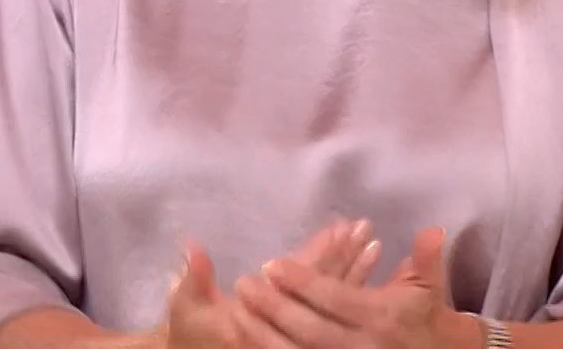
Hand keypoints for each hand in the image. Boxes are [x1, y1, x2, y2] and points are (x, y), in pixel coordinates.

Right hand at [161, 219, 380, 348]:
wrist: (207, 348)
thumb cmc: (193, 333)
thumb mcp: (187, 309)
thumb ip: (194, 281)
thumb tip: (192, 246)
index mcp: (262, 318)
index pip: (298, 283)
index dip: (320, 254)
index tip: (340, 228)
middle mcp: (291, 328)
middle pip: (325, 290)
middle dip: (345, 256)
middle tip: (364, 227)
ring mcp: (303, 335)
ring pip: (338, 300)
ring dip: (357, 270)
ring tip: (374, 242)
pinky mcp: (307, 335)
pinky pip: (338, 310)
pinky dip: (355, 284)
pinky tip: (372, 266)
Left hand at [232, 227, 480, 348]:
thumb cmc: (426, 322)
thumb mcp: (429, 291)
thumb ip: (426, 260)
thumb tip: (432, 230)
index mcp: (381, 318)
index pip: (335, 299)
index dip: (302, 282)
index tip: (271, 264)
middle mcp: (363, 346)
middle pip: (310, 329)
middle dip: (274, 307)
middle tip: (244, 284)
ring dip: (265, 334)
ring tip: (236, 310)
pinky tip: (251, 340)